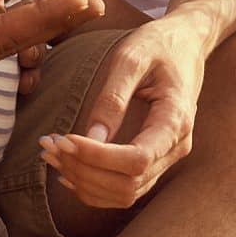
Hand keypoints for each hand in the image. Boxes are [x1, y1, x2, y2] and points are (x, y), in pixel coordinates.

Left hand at [38, 10, 209, 210]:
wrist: (187, 44)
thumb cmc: (158, 44)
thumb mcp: (132, 58)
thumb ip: (113, 98)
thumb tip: (92, 137)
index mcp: (176, 119)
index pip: (136, 160)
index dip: (97, 157)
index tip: (64, 139)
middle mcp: (177, 146)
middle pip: (128, 183)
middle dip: (83, 170)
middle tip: (48, 144)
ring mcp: (169, 157)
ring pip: (125, 193)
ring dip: (84, 181)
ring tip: (52, 154)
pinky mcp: (157, 160)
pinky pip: (126, 189)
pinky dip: (94, 187)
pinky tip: (68, 171)